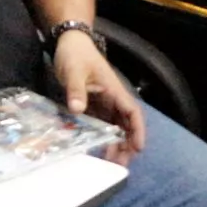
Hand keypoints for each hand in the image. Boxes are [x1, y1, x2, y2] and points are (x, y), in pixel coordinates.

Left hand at [52, 32, 145, 163]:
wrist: (68, 42)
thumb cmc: (75, 54)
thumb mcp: (74, 71)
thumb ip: (76, 90)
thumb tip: (77, 110)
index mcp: (114, 90)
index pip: (132, 112)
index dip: (137, 130)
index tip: (137, 148)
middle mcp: (112, 98)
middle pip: (126, 125)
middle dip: (126, 144)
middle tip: (119, 164)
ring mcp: (104, 103)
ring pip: (115, 127)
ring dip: (116, 144)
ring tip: (110, 163)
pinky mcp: (93, 105)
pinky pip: (102, 124)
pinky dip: (103, 137)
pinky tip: (97, 150)